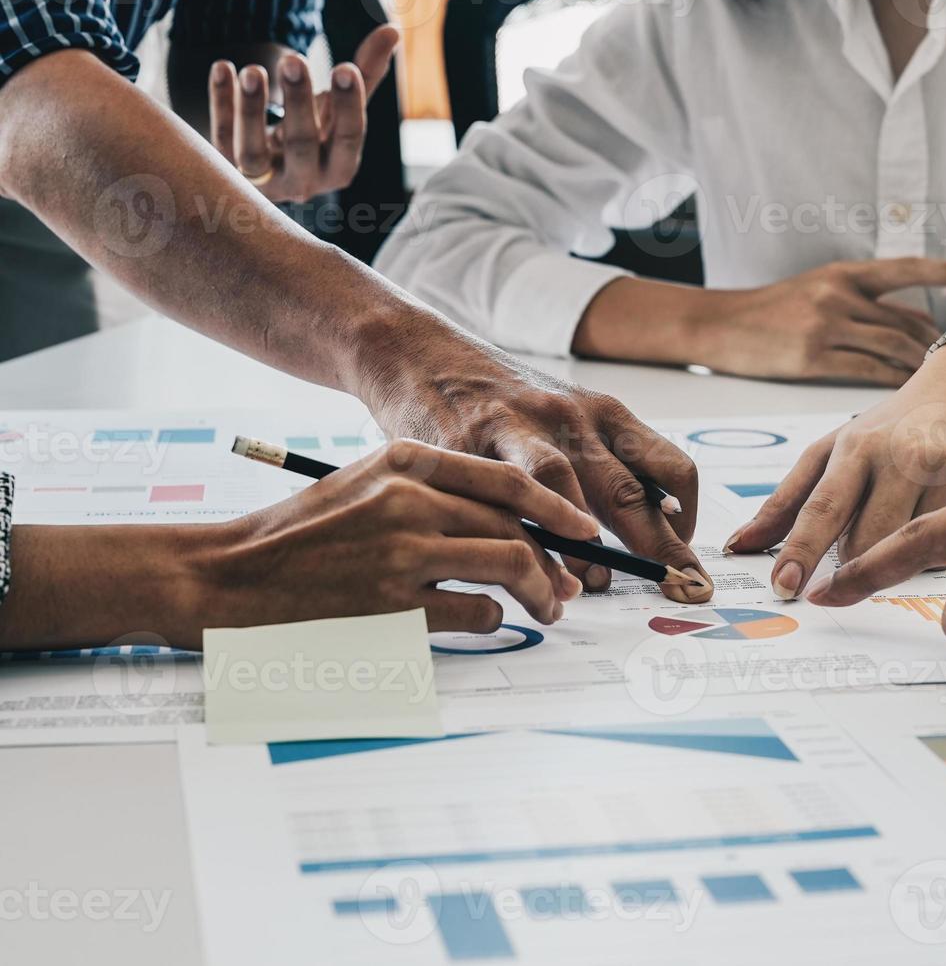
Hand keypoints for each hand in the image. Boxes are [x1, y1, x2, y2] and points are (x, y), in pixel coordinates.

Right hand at [204, 440, 597, 636]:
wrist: (226, 578)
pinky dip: (493, 620)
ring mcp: (402, 553)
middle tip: (565, 587)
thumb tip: (506, 520)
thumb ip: (429, 491)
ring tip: (545, 609)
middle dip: (553, 561)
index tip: (583, 529)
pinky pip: (475, 612)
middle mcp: (408, 500)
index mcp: (403, 463)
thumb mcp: (362, 485)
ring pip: (509, 566)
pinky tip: (486, 621)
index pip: (505, 480)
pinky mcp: (393, 605)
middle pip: (515, 527)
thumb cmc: (298, 535)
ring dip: (538, 593)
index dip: (557, 507)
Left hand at [208, 25, 398, 202]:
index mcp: (339, 168)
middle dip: (298, 102)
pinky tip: (223, 67)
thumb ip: (365, 74)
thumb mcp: (338, 109)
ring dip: (251, 110)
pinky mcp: (226, 171)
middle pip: (302, 145)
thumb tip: (393, 31)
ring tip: (253, 70)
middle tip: (293, 59)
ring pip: (254, 154)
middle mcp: (304, 181)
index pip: (348, 139)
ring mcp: (262, 181)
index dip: (349, 105)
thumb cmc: (314, 134)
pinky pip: (221, 138)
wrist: (271, 171)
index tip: (346, 68)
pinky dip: (221, 103)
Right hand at [361, 324, 713, 603]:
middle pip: (627, 489)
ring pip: (563, 489)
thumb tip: (656, 526)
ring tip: (590, 584)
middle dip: (657, 547)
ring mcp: (520, 429)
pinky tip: (521, 568)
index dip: (685, 521)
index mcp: (607, 415)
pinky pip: (498, 498)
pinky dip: (516, 536)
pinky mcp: (468, 444)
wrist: (425, 357)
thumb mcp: (571, 420)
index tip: (682, 560)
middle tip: (677, 587)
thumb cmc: (509, 403)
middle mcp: (572, 419)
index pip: (671, 469)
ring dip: (581, 544)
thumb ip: (608, 466)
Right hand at [691, 259, 945, 384]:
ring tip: (939, 382)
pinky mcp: (813, 357)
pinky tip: (907, 393)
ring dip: (919, 365)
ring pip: (892, 346)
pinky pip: (867, 371)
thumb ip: (863, 301)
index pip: (905, 268)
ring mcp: (826, 325)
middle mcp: (838, 294)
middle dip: (936, 342)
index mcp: (842, 273)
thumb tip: (915, 323)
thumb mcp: (817, 289)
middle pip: (904, 320)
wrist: (721, 324)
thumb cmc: (772, 311)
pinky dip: (892, 382)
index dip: (944, 270)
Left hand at [726, 343, 945, 597]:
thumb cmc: (893, 424)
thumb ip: (786, 501)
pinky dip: (934, 546)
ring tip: (900, 520)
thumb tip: (738, 546)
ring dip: (894, 555)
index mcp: (858, 445)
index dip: (801, 551)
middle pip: (867, 544)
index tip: (784, 587)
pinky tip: (936, 516)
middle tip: (855, 549)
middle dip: (853, 561)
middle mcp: (905, 458)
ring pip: (908, 552)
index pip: (823, 508)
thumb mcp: (834, 448)